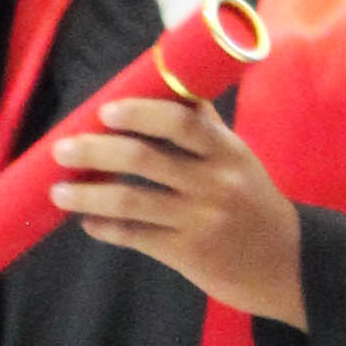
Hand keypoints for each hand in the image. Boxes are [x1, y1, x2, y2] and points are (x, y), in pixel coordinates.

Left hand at [47, 92, 306, 324]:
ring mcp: (201, 221)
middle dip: (95, 151)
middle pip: (143, 159)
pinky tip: (88, 222)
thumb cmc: (253, 201)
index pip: (181, 122)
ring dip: (88, 196)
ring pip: (131, 202)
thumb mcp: (239, 158)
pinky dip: (106, 229)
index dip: (139, 114)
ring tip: (58, 192)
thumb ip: (204, 127)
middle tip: (62, 149)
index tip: (105, 112)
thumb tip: (165, 82)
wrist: (287, 263)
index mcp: (228, 151)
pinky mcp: (189, 254)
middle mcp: (215, 183)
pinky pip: (136, 237)